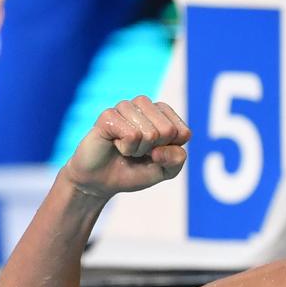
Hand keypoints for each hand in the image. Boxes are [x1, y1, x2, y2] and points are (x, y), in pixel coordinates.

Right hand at [63, 95, 190, 199]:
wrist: (102, 181)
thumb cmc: (135, 170)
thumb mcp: (165, 171)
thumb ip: (176, 160)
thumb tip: (160, 149)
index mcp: (162, 114)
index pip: (183, 132)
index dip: (170, 151)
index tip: (155, 153)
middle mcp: (144, 105)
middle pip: (168, 130)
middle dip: (155, 150)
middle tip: (138, 152)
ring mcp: (125, 107)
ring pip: (150, 133)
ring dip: (139, 150)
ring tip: (127, 149)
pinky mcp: (109, 115)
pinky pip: (132, 135)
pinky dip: (126, 148)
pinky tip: (116, 145)